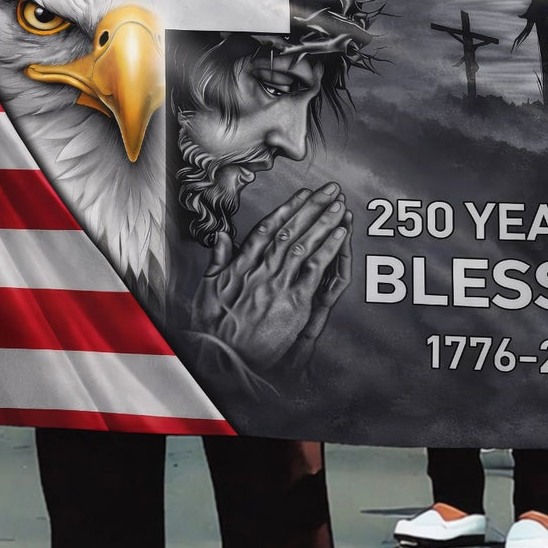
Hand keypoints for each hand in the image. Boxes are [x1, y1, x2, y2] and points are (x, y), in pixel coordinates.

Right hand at [188, 184, 350, 373]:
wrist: (220, 357)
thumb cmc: (211, 327)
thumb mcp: (207, 289)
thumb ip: (217, 261)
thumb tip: (222, 236)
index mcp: (242, 263)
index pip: (268, 228)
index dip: (288, 209)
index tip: (303, 193)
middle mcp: (261, 268)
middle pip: (290, 230)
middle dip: (312, 207)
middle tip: (330, 190)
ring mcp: (278, 283)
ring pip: (304, 244)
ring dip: (324, 222)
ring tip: (339, 205)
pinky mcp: (292, 302)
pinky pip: (314, 271)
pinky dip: (328, 250)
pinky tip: (340, 235)